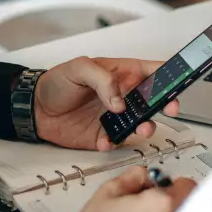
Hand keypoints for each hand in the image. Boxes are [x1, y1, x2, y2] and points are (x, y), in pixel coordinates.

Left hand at [34, 57, 180, 151]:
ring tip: (139, 128)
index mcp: (121, 73)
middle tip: (168, 109)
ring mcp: (115, 117)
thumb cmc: (55, 83)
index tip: (176, 83)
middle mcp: (123, 95)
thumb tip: (119, 100)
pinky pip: (118, 142)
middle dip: (165, 105)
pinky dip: (114, 143)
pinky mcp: (105, 135)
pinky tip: (104, 140)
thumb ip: (102, 80)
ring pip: (141, 123)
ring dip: (144, 127)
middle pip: (154, 100)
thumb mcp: (78, 68)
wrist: (35, 110)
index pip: (153, 71)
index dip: (169, 76)